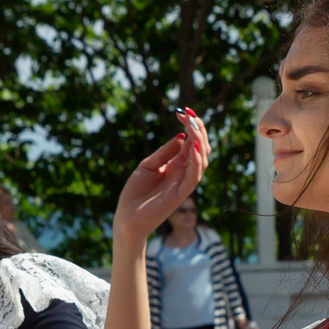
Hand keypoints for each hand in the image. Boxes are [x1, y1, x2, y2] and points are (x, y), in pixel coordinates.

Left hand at [112, 110, 211, 249]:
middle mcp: (183, 174)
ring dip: (200, 141)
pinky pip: (194, 177)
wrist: (126, 218)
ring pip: (202, 161)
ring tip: (193, 125)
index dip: (190, 126)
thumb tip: (181, 136)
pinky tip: (192, 146)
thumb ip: (165, 152)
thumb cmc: (135, 193)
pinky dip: (196, 161)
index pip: (191, 142)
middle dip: (198, 129)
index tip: (183, 111)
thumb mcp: (148, 165)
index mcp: (176, 166)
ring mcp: (183, 184)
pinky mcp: (180, 195)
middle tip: (188, 113)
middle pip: (200, 149)